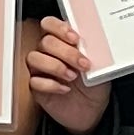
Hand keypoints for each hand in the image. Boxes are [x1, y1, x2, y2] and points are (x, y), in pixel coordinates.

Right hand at [26, 17, 111, 134]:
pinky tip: (65, 89)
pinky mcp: (37, 88)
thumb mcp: (99, 65)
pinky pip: (34, 81)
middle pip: (45, 42)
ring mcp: (40, 70)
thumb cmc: (94, 84)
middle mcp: (49, 53)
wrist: (92, 110)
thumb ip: (91, 50)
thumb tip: (91, 41)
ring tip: (72, 77)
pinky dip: (50, 85)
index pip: (49, 24)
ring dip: (55, 66)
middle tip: (82, 64)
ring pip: (34, 58)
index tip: (74, 38)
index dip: (58, 28)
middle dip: (65, 52)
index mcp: (63, 42)